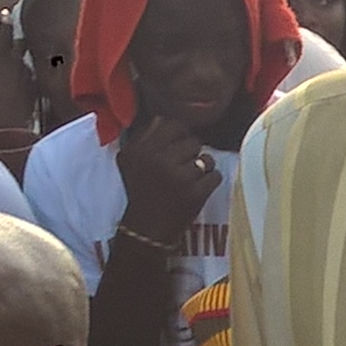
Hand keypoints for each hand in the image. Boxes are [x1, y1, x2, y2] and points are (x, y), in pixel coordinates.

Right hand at [114, 113, 218, 243]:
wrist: (146, 227)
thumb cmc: (140, 191)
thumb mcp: (130, 160)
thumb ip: (145, 137)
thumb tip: (163, 118)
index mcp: (142, 148)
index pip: (173, 125)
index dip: (181, 135)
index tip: (180, 146)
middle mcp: (159, 159)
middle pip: (193, 142)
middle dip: (192, 154)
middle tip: (184, 167)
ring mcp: (178, 176)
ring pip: (206, 158)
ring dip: (203, 167)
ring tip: (193, 178)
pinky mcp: (195, 193)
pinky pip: (215, 176)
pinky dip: (210, 182)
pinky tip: (199, 188)